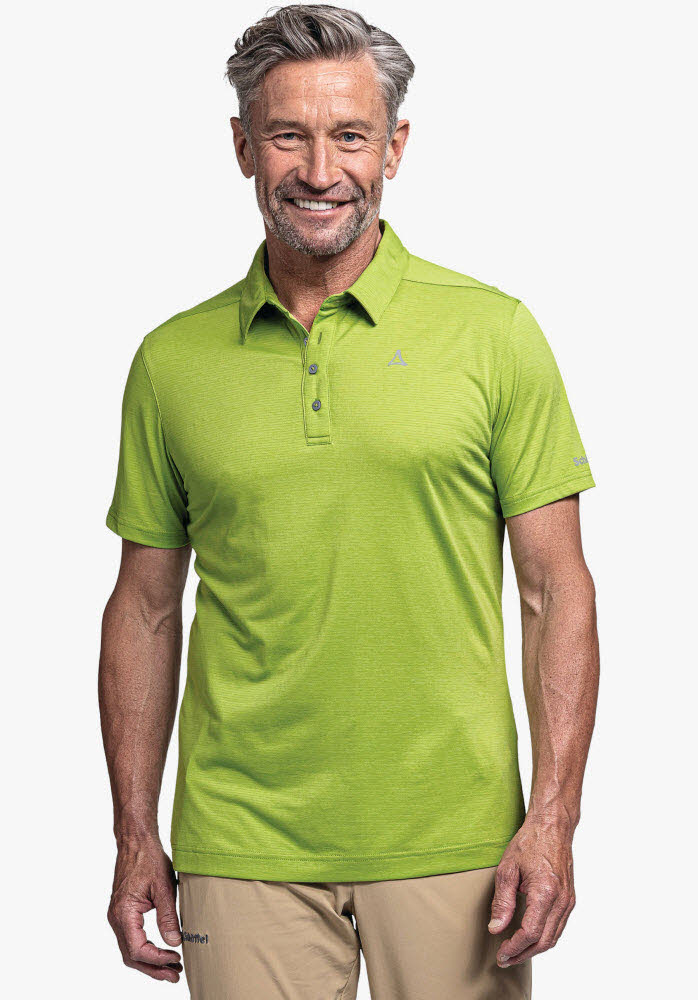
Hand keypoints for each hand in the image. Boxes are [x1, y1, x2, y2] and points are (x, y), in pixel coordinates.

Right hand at [107, 835, 182, 982]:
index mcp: (124, 913)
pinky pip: (131, 939)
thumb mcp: (164, 887)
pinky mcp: (123, 913)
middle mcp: (116, 918)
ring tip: (171, 968)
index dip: (158, 959)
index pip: (138, 949)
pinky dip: (145, 950)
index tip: (176, 959)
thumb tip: (175, 943)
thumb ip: (168, 916)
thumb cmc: (149, 859)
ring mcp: (117, 916)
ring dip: (150, 962)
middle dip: (153, 969)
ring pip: (130, 950)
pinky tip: (161, 951)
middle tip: (175, 975)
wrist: (136, 842)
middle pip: (131, 956)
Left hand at [488, 811, 575, 966]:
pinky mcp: (569, 899)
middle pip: (544, 941)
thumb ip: (502, 901)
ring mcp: (568, 901)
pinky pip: (558, 927)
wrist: (552, 827)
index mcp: (545, 893)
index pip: (530, 933)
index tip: (501, 954)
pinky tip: (529, 938)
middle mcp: (561, 901)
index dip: (514, 947)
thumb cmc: (530, 843)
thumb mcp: (508, 869)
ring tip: (514, 953)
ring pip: (553, 937)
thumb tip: (496, 929)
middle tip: (505, 959)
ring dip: (534, 949)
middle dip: (523, 954)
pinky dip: (544, 938)